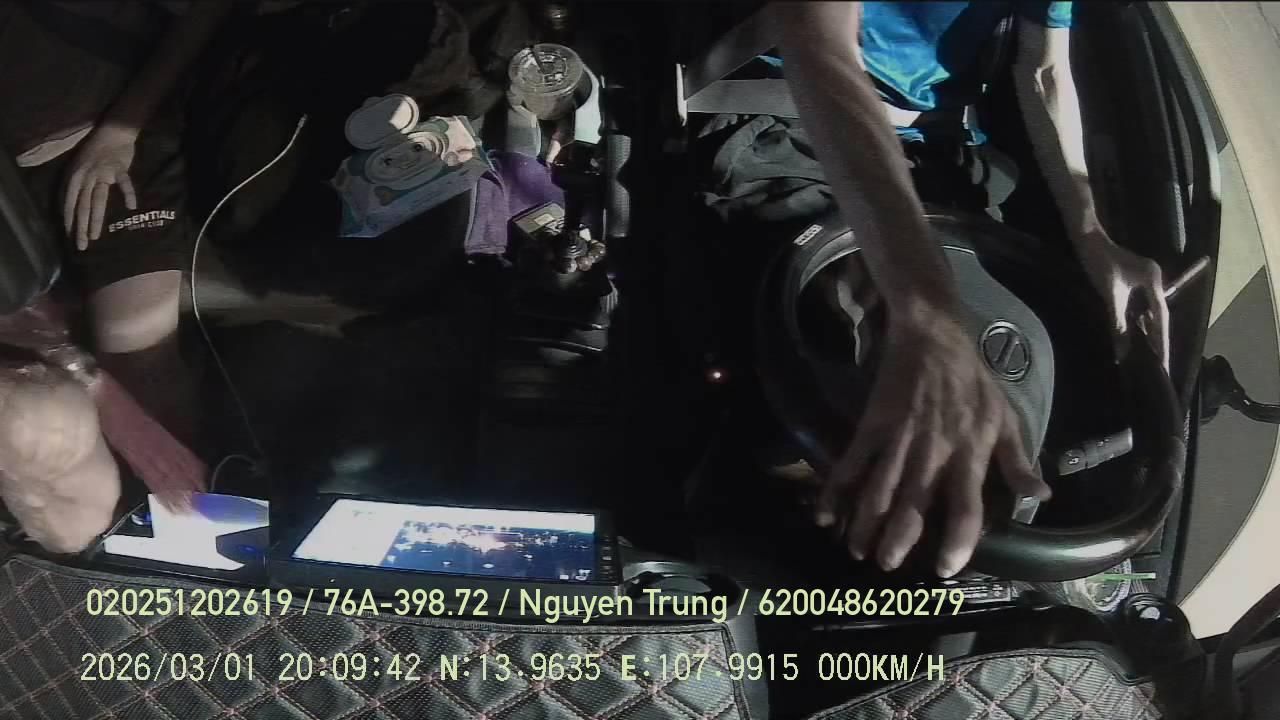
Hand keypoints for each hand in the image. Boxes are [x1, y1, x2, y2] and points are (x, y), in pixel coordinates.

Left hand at [63, 124, 139, 249]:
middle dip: (80, 226)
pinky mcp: (119, 168)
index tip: (70, 237)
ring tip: (95, 236)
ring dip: (95, 219)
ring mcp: (102, 172)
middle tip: (81, 244)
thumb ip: (76, 186)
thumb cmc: (95, 152)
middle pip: (82, 205)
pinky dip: (128, 194)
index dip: (69, 220)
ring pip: (98, 199)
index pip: (70, 202)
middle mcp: (85, 176)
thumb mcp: (79, 168)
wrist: (111, 133)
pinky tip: (131, 206)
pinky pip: (124, 183)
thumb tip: (70, 207)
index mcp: (74, 177)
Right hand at [817, 305, 1051, 576]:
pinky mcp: (873, 425)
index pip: (967, 507)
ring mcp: (899, 439)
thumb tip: (1041, 497)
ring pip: (879, 490)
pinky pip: (852, 463)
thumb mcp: (1006, 418)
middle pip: (913, 506)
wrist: (932, 337)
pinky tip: (825, 515)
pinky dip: (835, 490)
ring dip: (865, 523)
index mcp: (970, 453)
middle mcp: (933, 452)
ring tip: (857, 550)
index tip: (944, 567)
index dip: (957, 541)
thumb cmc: (973, 382)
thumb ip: (1019, 461)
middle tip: (886, 565)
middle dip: (897, 539)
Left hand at [1075, 228, 1168, 369]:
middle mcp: (1156, 280)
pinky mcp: (1138, 280)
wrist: (1087, 240)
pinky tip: (1141, 336)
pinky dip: (1143, 321)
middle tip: (1163, 366)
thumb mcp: (1109, 295)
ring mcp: (1148, 280)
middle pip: (1161, 316)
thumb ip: (1117, 323)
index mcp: (1153, 281)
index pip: (1161, 318)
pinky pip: (1145, 306)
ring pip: (1153, 312)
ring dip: (1152, 332)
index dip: (1161, 341)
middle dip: (1160, 340)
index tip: (1164, 362)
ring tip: (1155, 357)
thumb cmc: (1098, 263)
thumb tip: (1122, 350)